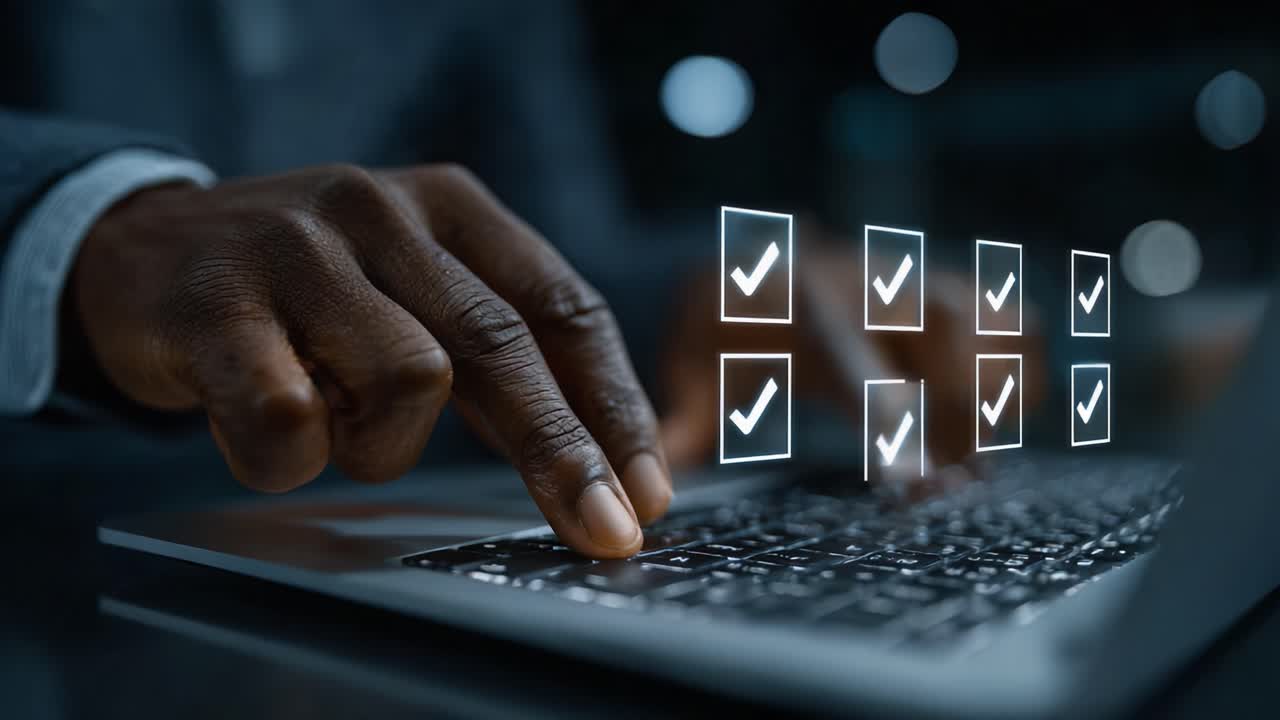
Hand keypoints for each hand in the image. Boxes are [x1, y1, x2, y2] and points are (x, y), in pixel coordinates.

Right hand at [72, 164, 670, 557]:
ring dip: (378, 443)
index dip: (613, 403)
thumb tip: (604, 458)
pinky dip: (291, 455)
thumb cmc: (307, 289)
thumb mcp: (411, 288)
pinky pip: (291, 416)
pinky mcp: (217, 301)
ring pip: (403, 382)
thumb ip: (495, 353)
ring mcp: (298, 249)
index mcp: (451, 208)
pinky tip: (264, 426)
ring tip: (331, 420)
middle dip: (561, 452)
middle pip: (501, 346)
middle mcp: (383, 212)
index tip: (647, 486)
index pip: (562, 307)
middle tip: (604, 529)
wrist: (144, 249)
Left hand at [660, 243, 1043, 487]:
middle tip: (954, 479)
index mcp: (803, 310)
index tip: (918, 483)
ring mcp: (915, 284)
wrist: (751, 257)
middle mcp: (870, 288)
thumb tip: (657, 482)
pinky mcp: (947, 289)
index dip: (892, 425)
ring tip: (971, 455)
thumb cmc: (725, 327)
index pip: (856, 368)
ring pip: (992, 322)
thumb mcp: (693, 369)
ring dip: (994, 394)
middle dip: (962, 409)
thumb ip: (686, 424)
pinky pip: (1017, 319)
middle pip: (948, 333)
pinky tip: (995, 417)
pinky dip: (1022, 369)